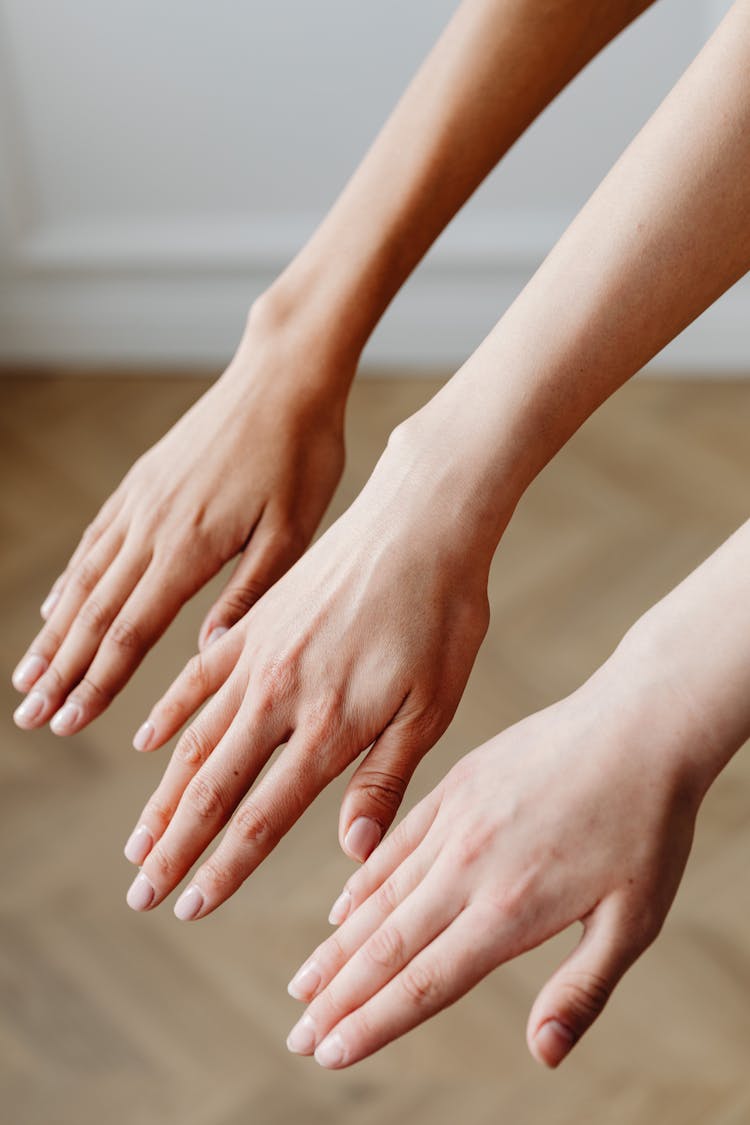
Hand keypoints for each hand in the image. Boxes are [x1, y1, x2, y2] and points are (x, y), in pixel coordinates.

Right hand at [11, 295, 349, 736]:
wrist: (283, 375)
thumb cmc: (301, 454)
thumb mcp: (294, 531)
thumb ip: (250, 593)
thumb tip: (209, 650)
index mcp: (188, 548)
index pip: (129, 633)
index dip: (95, 682)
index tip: (65, 720)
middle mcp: (150, 527)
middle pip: (92, 613)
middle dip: (60, 670)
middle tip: (29, 715)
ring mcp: (140, 501)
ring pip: (84, 579)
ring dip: (53, 631)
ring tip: (28, 672)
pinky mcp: (142, 481)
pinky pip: (95, 539)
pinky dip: (70, 578)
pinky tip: (57, 601)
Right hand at [120, 423, 495, 916]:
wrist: (420, 519)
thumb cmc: (441, 614)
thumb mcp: (432, 704)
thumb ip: (384, 778)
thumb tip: (352, 852)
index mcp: (329, 724)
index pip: (262, 816)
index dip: (224, 867)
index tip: (192, 906)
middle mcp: (279, 695)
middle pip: (213, 788)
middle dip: (175, 848)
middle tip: (142, 893)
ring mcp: (258, 655)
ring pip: (195, 739)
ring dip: (163, 796)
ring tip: (138, 840)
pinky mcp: (254, 621)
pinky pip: (196, 677)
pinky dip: (169, 714)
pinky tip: (149, 743)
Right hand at [284, 649, 706, 1069]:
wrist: (637, 726)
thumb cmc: (646, 828)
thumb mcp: (634, 920)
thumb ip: (583, 989)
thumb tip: (544, 1055)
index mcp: (510, 909)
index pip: (424, 981)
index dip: (371, 1023)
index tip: (327, 1053)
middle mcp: (469, 867)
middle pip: (387, 945)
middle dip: (338, 996)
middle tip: (296, 1036)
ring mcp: (456, 822)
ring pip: (381, 897)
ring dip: (337, 946)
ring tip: (302, 984)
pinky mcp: (455, 786)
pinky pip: (396, 844)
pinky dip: (362, 883)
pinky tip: (341, 910)